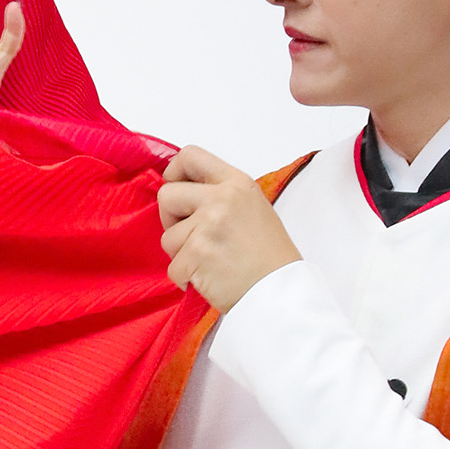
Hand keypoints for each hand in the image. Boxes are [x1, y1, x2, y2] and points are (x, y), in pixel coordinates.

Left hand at [157, 147, 300, 311]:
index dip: (174, 173)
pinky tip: (208, 279)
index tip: (176, 188)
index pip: (189, 156)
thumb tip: (184, 195)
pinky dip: (185, 278)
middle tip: (189, 236)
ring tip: (209, 261)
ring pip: (167, 236)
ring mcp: (207, 225)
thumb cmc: (270, 257)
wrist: (282, 292)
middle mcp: (221, 199)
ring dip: (181, 254)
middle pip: (167, 195)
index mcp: (236, 183)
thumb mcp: (252, 208)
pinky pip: (172, 266)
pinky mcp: (196, 253)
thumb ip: (220, 195)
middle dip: (170, 218)